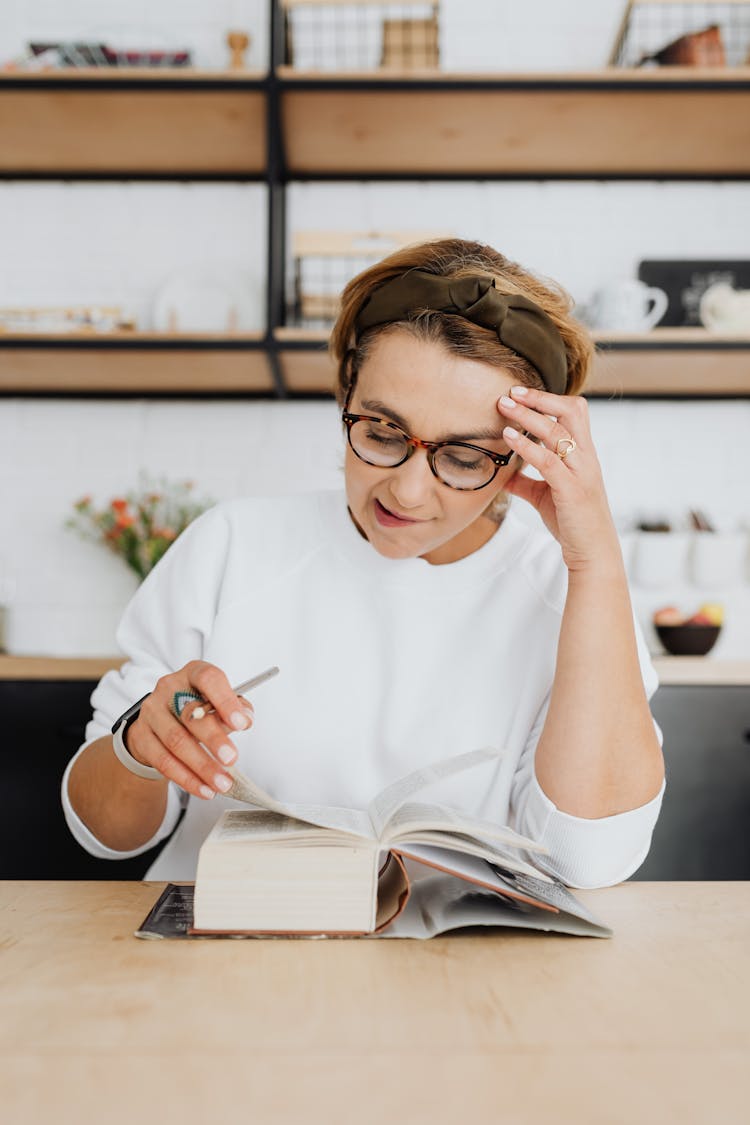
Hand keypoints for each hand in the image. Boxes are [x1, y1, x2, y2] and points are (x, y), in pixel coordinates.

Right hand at [125, 661, 254, 799]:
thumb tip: (245, 719)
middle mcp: (169, 688)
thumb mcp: (219, 703)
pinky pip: (163, 761)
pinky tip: (204, 789)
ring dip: (202, 766)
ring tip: (223, 782)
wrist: (160, 723)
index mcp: (192, 673)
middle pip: (191, 714)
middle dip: (214, 739)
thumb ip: (236, 709)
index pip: (208, 678)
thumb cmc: (197, 709)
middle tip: (232, 759)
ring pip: (176, 741)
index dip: (225, 700)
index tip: (241, 724)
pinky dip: (186, 779)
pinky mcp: (141, 736)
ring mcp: (151, 712)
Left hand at [497, 385, 621, 573]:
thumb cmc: (572, 523)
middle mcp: (586, 459)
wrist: (592, 553)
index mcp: (583, 455)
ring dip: (528, 416)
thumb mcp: (545, 497)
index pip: (574, 413)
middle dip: (540, 398)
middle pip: (571, 412)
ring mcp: (581, 473)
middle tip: (511, 391)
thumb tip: (503, 474)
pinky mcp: (572, 491)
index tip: (521, 393)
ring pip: (557, 433)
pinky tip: (508, 438)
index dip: (549, 399)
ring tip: (503, 406)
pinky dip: (526, 446)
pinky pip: (548, 461)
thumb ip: (526, 482)